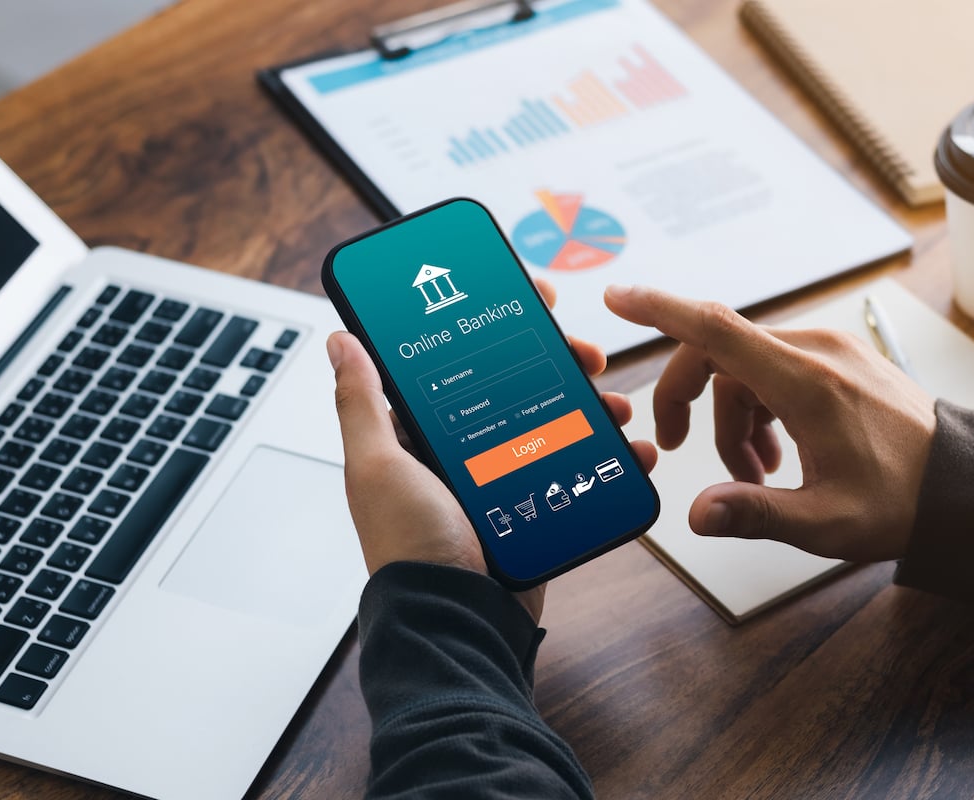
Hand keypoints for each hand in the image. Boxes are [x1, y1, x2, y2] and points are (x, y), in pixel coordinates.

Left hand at [329, 278, 657, 621]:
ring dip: (591, 404)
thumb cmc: (409, 547)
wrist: (458, 621)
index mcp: (419, 432)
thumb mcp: (376, 466)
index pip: (460, 361)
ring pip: (555, 420)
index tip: (530, 299)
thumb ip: (361, 403)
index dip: (496, 324)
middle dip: (558, 359)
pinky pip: (578, 468)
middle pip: (518, 383)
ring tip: (614, 405)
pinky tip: (632, 450)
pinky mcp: (536, 506)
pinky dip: (609, 458)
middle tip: (584, 351)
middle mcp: (461, 450)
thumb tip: (341, 340)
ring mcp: (502, 478)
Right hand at [604, 284, 935, 561]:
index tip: (619, 298)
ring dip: (732, 417)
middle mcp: (816, 353)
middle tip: (677, 448)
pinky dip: (760, 408)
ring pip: (748, 368)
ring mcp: (830, 352)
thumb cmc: (903, 502)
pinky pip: (777, 371)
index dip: (660, 310)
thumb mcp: (826, 522)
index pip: (716, 329)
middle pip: (722, 353)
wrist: (963, 487)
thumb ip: (756, 513)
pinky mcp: (840, 362)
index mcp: (807, 382)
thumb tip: (699, 513)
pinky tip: (774, 456)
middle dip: (691, 399)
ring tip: (753, 475)